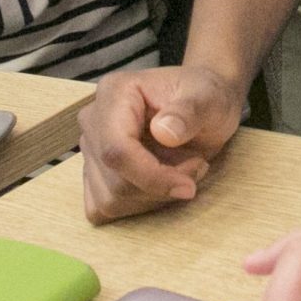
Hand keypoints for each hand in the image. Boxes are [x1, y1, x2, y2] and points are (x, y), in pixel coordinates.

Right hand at [79, 62, 247, 221]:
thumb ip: (189, 112)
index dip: (151, 177)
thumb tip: (163, 132)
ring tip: (183, 170)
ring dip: (154, 197)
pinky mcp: (94, 172)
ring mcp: (91, 148)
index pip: (117, 150)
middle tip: (197, 166)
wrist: (203, 104)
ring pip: (111, 200)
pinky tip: (160, 185)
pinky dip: (137, 206)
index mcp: (114, 92)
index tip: (188, 186)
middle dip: (161, 187)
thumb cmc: (205, 96)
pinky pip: (103, 207)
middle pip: (115, 181)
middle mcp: (93, 120)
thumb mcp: (209, 99)